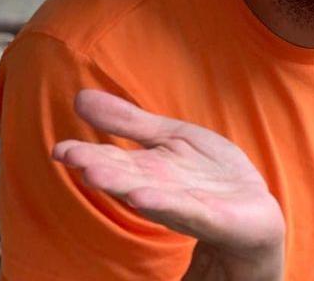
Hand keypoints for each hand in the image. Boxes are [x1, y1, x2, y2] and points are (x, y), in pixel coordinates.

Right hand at [52, 90, 284, 279]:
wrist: (253, 211)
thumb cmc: (209, 174)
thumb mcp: (171, 138)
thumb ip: (129, 123)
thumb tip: (80, 96)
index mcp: (146, 170)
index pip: (111, 161)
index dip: (87, 154)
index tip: (60, 148)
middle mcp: (158, 189)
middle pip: (125, 178)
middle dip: (99, 169)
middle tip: (72, 157)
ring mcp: (184, 205)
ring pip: (150, 194)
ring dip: (123, 186)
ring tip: (95, 175)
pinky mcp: (213, 217)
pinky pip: (188, 209)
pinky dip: (167, 203)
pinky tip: (144, 197)